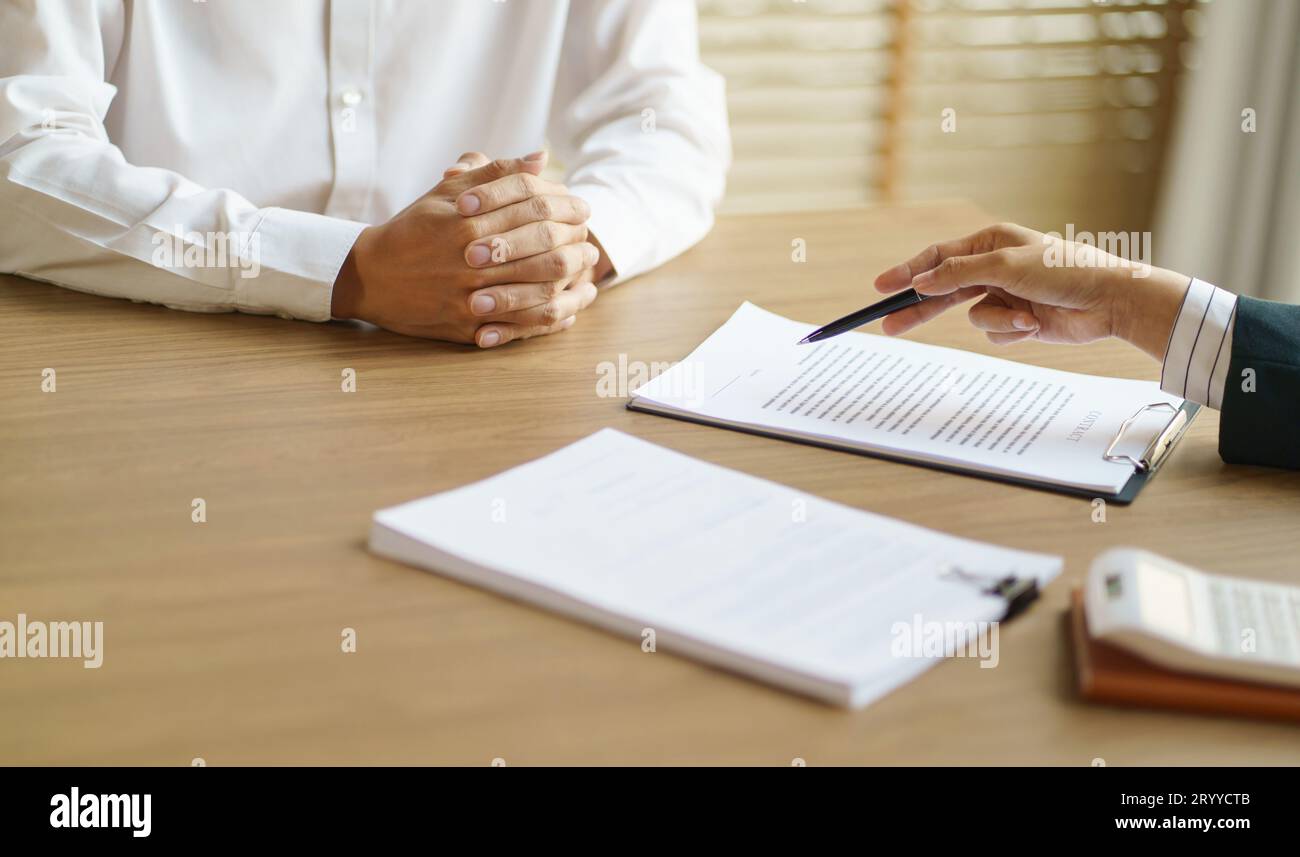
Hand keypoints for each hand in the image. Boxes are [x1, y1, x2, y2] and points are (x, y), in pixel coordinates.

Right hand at [332, 152, 598, 346]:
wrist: (370, 276)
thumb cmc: (414, 229)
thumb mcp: (447, 193)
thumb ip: (495, 173)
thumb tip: (541, 157)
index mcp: (468, 222)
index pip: (534, 208)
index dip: (566, 208)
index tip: (583, 210)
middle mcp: (471, 260)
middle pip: (544, 250)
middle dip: (575, 245)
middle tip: (590, 244)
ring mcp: (469, 297)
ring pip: (538, 290)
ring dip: (570, 281)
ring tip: (586, 273)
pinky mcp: (467, 327)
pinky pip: (519, 326)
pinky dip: (549, 318)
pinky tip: (568, 310)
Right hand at [872, 222, 1188, 359]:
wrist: (1109, 300)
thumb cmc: (1064, 270)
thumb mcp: (1005, 266)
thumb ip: (957, 275)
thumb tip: (920, 282)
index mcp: (990, 242)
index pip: (937, 257)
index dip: (907, 272)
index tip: (881, 287)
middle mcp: (994, 267)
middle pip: (944, 291)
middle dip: (920, 310)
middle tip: (888, 325)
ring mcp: (1004, 294)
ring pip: (973, 317)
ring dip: (997, 320)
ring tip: (1026, 316)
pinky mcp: (1017, 320)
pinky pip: (994, 332)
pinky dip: (1012, 331)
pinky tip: (1035, 323)